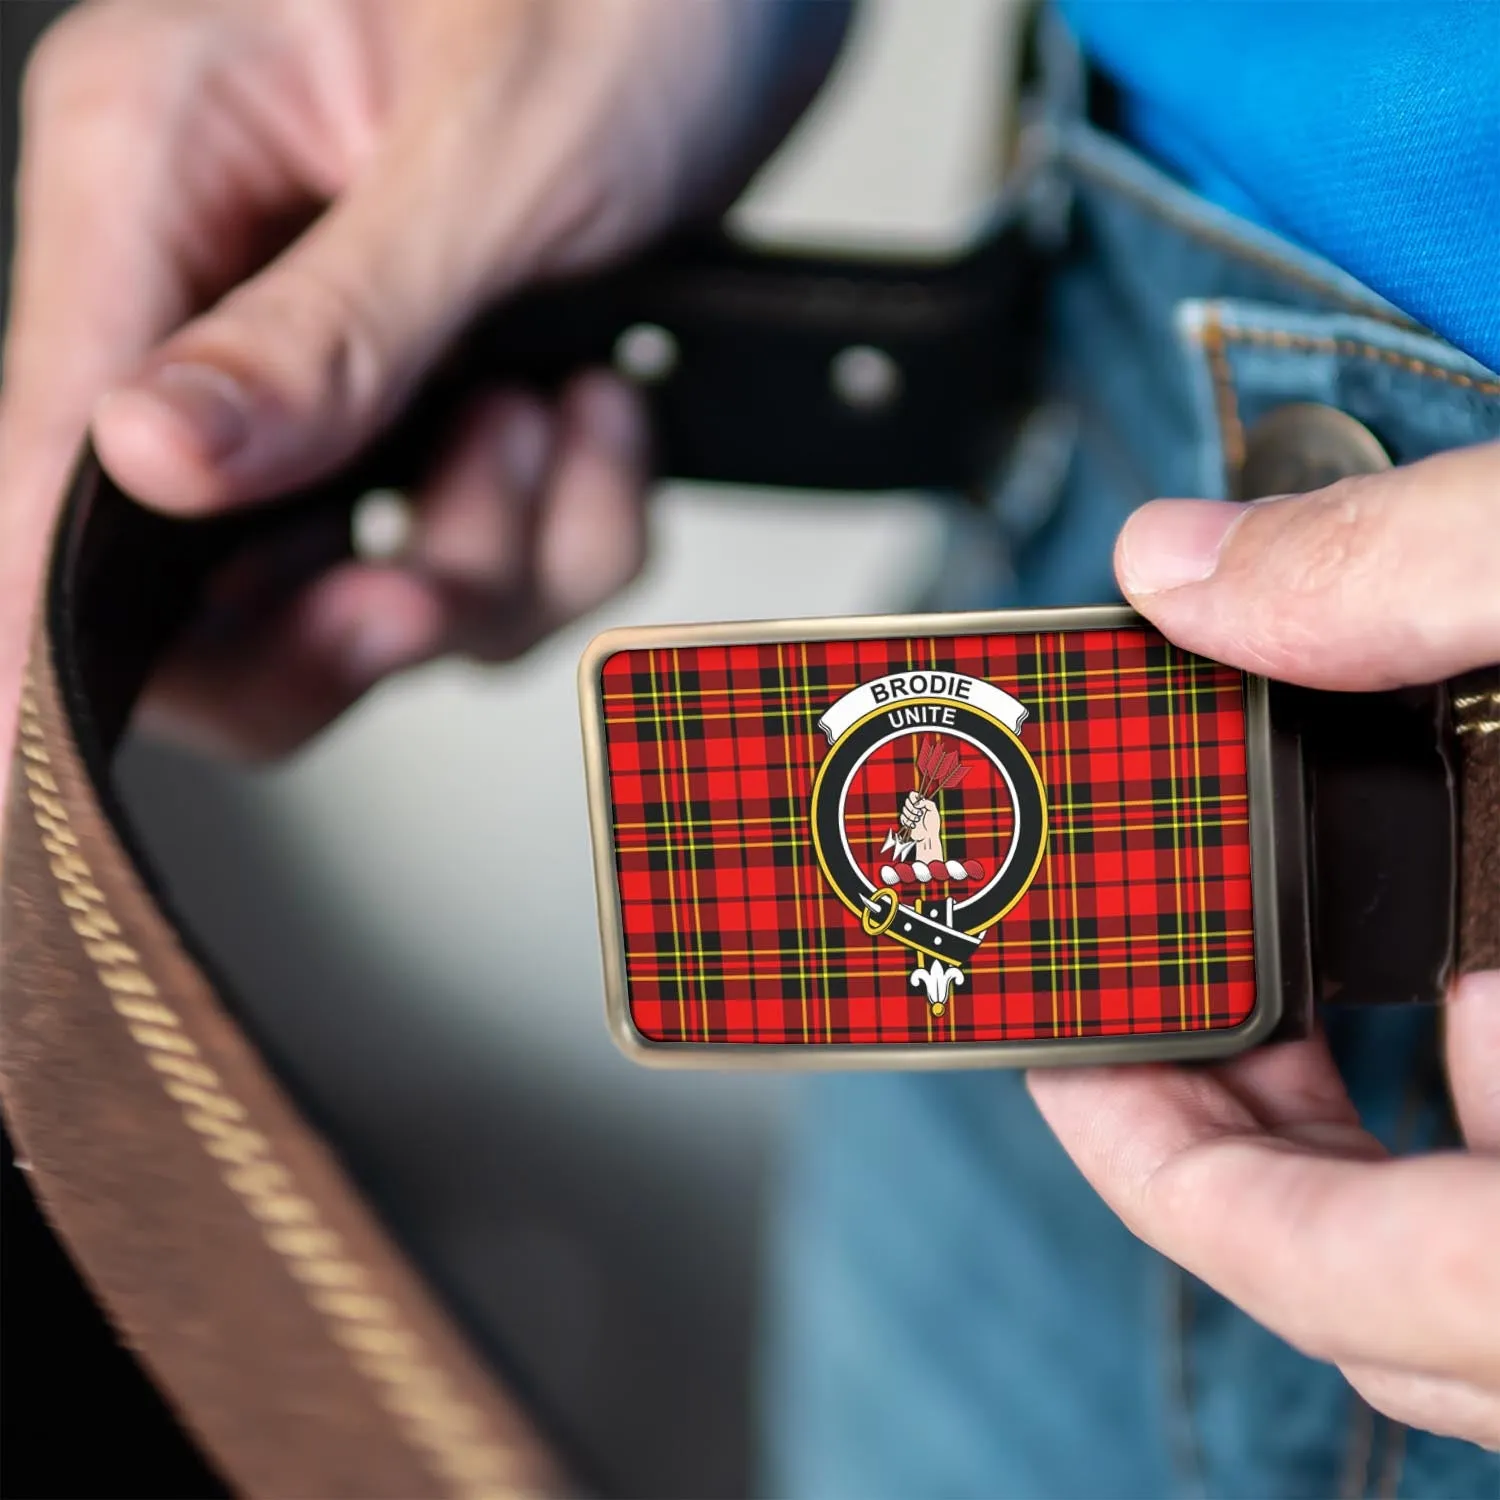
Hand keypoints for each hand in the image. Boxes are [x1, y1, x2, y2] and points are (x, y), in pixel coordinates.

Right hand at [0, 0, 844, 765]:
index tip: (29, 760)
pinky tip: (604, 414)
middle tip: (438, 590)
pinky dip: (575, 526)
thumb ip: (327, 330)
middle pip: (204, 581)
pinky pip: (496, 559)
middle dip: (354, 614)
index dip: (40, 617)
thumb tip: (146, 462)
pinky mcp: (438, 412)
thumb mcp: (490, 156)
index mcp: (159, 170)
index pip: (44, 443)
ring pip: (375, 589)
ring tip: (564, 415)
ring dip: (502, 551)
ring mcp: (336, 365)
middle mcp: (222, 283)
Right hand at [901, 791, 942, 860]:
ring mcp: (909, 815)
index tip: (917, 804)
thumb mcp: (934, 812)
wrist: (928, 837)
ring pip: (904, 810)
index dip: (913, 798)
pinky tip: (914, 825)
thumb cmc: (933, 825)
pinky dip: (908, 822)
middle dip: (913, 808)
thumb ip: (928, 803)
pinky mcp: (905, 822)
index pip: (912, 795)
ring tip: (918, 821)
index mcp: (921, 804)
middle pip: (907, 802)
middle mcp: (914, 808)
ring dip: (911, 816)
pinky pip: (902, 818)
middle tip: (920, 814)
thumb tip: (918, 803)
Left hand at [1030, 442, 1499, 1447]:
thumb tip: (1187, 565)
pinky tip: (1430, 968)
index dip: (1179, 1182)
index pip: (1365, 1281)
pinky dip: (1454, 1094)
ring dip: (1346, 1119)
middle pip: (1394, 1285)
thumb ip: (1425, 573)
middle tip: (1129, 998)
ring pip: (1469, 1249)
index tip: (1058, 1061)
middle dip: (1241, 1134)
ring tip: (1248, 976)